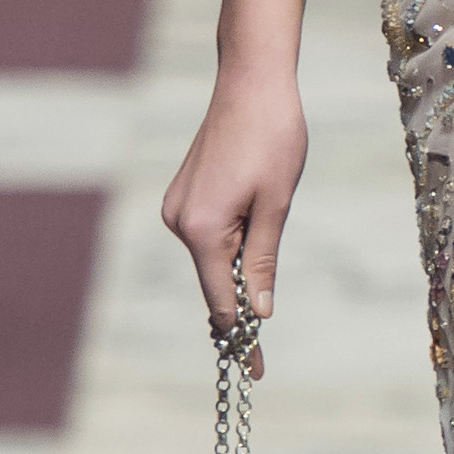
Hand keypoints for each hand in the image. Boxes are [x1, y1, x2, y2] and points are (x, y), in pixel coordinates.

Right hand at [162, 66, 307, 362]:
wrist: (251, 82)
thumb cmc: (273, 138)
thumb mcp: (277, 205)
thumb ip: (263, 260)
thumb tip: (258, 311)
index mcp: (201, 229)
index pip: (222, 300)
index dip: (241, 337)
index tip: (255, 370)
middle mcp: (178, 222)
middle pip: (214, 283)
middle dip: (239, 309)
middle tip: (260, 352)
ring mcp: (177, 209)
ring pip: (212, 260)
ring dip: (238, 270)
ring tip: (268, 237)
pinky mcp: (183, 197)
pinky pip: (209, 237)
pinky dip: (229, 249)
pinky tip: (251, 230)